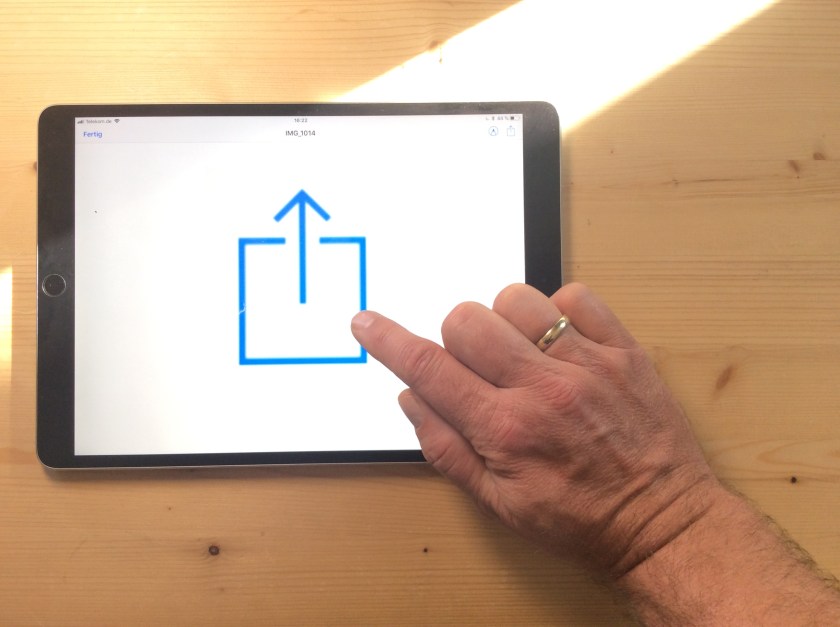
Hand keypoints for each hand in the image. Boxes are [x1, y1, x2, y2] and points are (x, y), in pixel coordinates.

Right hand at [351, 282, 719, 577]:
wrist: (661, 524)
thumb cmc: (580, 520)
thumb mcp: (498, 504)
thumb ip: (446, 448)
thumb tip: (411, 398)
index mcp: (505, 429)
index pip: (428, 368)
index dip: (387, 340)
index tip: (367, 323)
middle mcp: (542, 389)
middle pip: (467, 321)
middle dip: (455, 338)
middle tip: (476, 366)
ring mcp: (586, 364)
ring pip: (516, 299)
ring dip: (505, 321)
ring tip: (521, 353)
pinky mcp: (623, 351)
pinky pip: (577, 296)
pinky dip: (559, 311)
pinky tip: (559, 343)